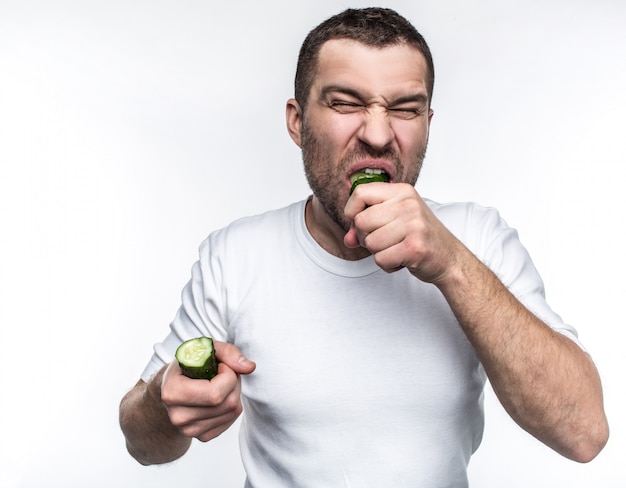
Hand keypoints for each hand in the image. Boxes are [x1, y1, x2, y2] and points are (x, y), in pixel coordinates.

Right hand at [160, 341, 255, 441]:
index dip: (228, 374)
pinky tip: (219, 397)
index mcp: (172, 393)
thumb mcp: (204, 349)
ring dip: (234, 393)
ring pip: (232, 412)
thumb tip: (249, 367)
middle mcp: (178, 416)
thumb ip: (228, 352)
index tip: (221, 365)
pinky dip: (231, 406)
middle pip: (228, 403)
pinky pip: (230, 421)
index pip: (215, 393)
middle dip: (234, 383)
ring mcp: (189, 430)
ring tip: (220, 383)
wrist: (172, 386)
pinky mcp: (201, 436)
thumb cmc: (189, 365)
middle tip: (223, 373)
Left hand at [343, 182, 461, 283]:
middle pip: (361, 221)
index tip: (359, 222)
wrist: (450, 258)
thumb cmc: (419, 236)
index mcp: (402, 192)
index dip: (352, 211)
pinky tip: (402, 260)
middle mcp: (408, 204)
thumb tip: (347, 239)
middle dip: (365, 237)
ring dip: (378, 253)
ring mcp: (414, 225)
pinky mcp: (415, 247)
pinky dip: (387, 265)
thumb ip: (367, 225)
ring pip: (369, 243)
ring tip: (396, 249)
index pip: (360, 192)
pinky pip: (381, 259)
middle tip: (384, 241)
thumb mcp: (395, 220)